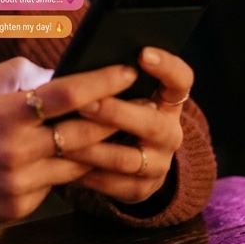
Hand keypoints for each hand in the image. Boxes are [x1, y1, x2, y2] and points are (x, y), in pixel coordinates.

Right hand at [0, 58, 139, 225]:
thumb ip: (16, 74)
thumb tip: (56, 72)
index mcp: (4, 114)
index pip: (64, 94)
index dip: (100, 81)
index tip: (125, 71)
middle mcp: (16, 150)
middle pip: (83, 132)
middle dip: (117, 116)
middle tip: (143, 103)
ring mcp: (20, 182)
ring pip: (79, 164)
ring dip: (105, 149)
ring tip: (128, 132)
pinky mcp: (21, 207)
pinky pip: (58, 185)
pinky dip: (72, 170)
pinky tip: (88, 159)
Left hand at [68, 47, 192, 204]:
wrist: (132, 161)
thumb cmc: (116, 112)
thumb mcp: (123, 94)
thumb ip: (110, 79)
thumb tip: (81, 59)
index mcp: (168, 102)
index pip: (180, 80)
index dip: (166, 67)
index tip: (142, 53)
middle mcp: (169, 133)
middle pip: (152, 124)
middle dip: (116, 113)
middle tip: (85, 103)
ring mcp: (159, 164)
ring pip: (126, 158)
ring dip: (93, 147)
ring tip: (63, 137)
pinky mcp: (141, 189)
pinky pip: (113, 184)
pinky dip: (86, 173)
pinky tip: (64, 161)